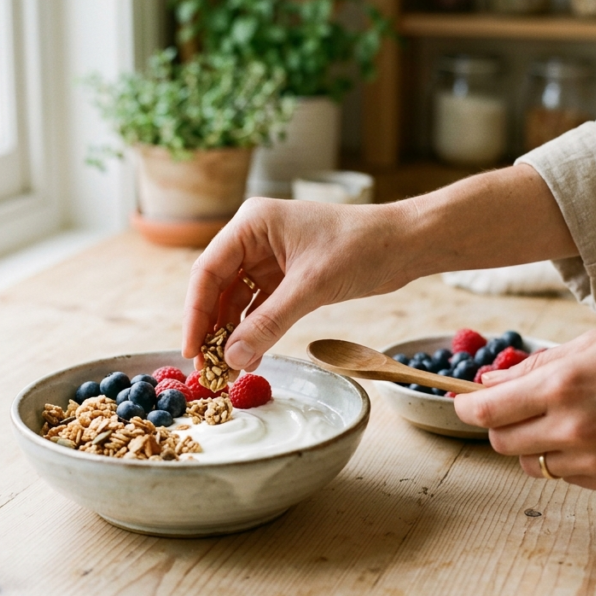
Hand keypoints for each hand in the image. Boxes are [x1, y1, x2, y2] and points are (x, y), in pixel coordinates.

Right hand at [182, 197, 409, 370]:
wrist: (404, 244)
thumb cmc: (360, 248)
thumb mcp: (312, 287)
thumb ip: (270, 322)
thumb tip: (233, 357)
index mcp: (252, 224)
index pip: (208, 271)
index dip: (195, 313)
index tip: (191, 349)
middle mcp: (255, 238)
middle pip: (219, 288)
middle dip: (213, 328)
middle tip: (207, 369)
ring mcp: (271, 258)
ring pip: (239, 301)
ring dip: (234, 334)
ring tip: (229, 371)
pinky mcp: (289, 276)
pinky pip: (262, 308)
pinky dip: (256, 332)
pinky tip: (252, 358)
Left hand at [454, 328, 595, 489]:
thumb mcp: (591, 344)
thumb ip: (535, 365)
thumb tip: (490, 381)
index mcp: (562, 384)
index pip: (485, 411)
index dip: (466, 408)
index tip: (465, 404)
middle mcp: (571, 426)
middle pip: (500, 442)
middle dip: (497, 425)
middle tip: (513, 408)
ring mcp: (591, 460)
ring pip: (530, 463)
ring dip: (530, 443)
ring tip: (560, 419)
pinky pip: (564, 475)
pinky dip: (564, 457)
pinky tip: (591, 434)